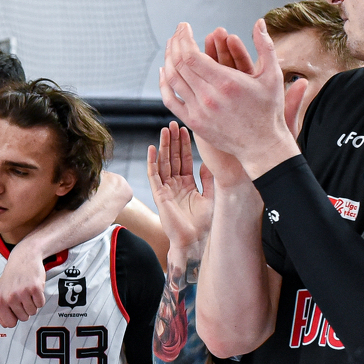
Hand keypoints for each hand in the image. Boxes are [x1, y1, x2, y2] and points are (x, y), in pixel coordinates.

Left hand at [0, 245, 44, 326]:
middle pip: (23, 318)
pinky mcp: (35, 288)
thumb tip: (3, 323)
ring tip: (27, 292)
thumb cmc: (12, 276)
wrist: (23, 258)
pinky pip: (41, 304)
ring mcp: (22, 293)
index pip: (9, 323)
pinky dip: (39, 298)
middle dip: (24, 310)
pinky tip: (33, 289)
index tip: (15, 311)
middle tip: (22, 297)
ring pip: (32, 312)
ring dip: (32, 304)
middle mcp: (10, 297)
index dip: (14, 318)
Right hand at [147, 122, 213, 249]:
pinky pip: (154, 175)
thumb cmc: (203, 223)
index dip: (185, 145)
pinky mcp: (159, 195)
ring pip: (163, 163)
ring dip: (164, 146)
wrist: (194, 240)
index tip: (185, 130)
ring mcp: (166, 189)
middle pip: (173, 158)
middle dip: (173, 141)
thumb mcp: (210, 196)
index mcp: (187, 185)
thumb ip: (208, 180)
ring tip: (165, 130)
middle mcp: (175, 185)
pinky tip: (153, 148)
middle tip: (173, 124)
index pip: (185, 160)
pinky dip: (152, 162)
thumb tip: (207, 163)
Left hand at [159, 21, 300, 179]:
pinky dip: (164, 83)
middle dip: (175, 43)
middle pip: (179, 64)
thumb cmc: (269, 110)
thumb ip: (265, 46)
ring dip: (168, 59)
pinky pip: (170, 100)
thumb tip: (259, 22)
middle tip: (177, 32)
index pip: (191, 55)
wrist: (262, 145)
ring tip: (171, 47)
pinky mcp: (194, 122)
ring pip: (172, 80)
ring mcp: (198, 111)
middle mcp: (208, 97)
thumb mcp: (273, 75)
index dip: (183, 38)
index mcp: (226, 83)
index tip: (184, 27)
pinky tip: (164, 71)